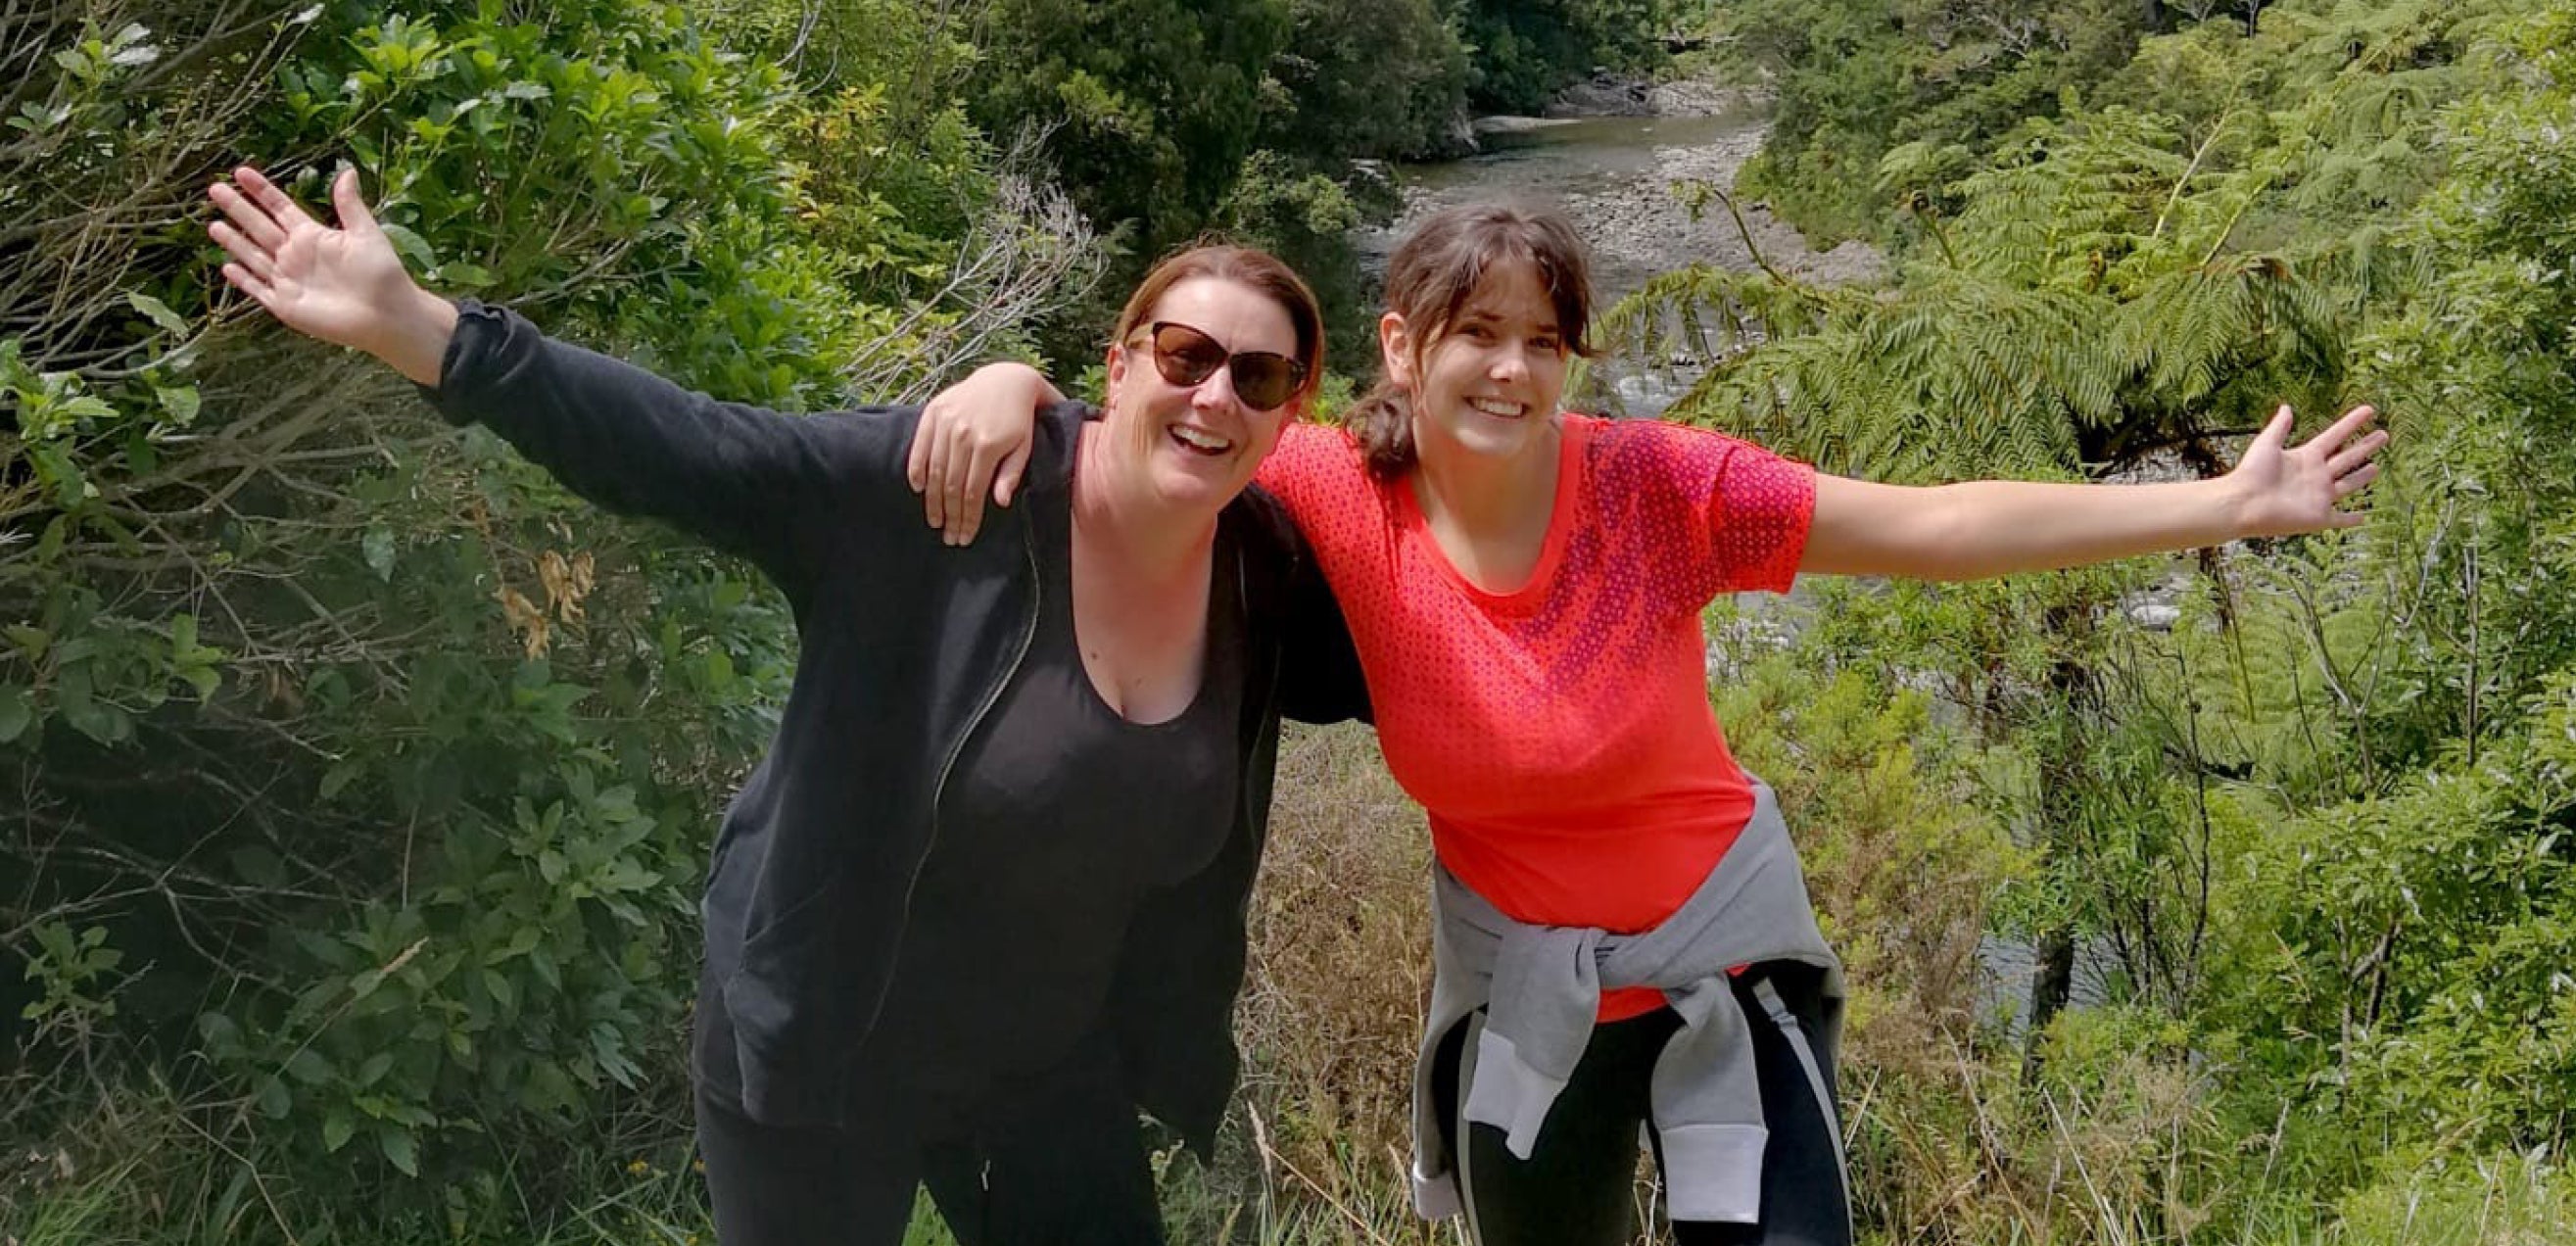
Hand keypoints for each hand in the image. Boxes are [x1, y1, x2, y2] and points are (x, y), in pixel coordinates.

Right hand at [207, 165, 454, 383]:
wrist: (387, 314)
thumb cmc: (383, 274)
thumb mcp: (365, 234)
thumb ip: (350, 205)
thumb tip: (347, 172)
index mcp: (313, 236)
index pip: (279, 207)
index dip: (260, 190)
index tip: (240, 172)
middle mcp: (297, 255)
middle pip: (259, 227)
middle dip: (237, 208)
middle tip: (214, 188)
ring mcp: (290, 280)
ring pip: (254, 256)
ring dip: (234, 242)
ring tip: (212, 225)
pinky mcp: (287, 305)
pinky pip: (259, 289)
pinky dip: (244, 279)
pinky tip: (227, 268)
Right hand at [906, 361, 1060, 545]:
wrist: (1006, 379)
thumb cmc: (1020, 419)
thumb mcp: (1024, 446)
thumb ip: (1011, 474)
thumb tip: (999, 503)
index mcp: (988, 445)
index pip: (972, 492)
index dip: (968, 518)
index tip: (965, 537)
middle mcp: (963, 433)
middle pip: (950, 486)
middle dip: (950, 516)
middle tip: (949, 537)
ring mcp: (946, 421)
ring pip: (933, 470)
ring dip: (932, 500)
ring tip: (935, 521)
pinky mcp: (933, 411)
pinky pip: (919, 446)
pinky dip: (916, 468)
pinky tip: (918, 489)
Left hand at [2225, 404, 2386, 537]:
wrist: (2243, 504)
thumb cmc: (2251, 473)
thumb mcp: (2267, 444)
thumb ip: (2279, 427)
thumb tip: (2286, 407)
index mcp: (2306, 456)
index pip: (2336, 436)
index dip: (2352, 423)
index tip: (2369, 410)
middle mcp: (2316, 475)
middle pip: (2348, 458)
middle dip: (2366, 446)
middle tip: (2384, 435)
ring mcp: (2319, 496)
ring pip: (2348, 484)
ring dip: (2362, 477)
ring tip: (2376, 468)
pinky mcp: (2319, 517)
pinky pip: (2339, 518)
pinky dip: (2351, 518)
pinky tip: (2363, 516)